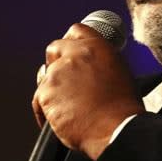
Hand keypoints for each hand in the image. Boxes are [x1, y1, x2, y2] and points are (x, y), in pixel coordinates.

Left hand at [32, 23, 143, 159]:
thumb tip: (89, 68)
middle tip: (64, 82)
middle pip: (54, 50)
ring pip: (45, 78)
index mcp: (96, 46)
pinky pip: (39, 101)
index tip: (68, 52)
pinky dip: (45, 111)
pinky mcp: (45, 93)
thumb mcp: (119, 73)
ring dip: (53, 91)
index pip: (76, 31)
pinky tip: (58, 121)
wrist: (116, 129)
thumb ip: (99, 63)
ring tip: (69, 109)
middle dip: (55, 63)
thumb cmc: (123, 109)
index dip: (70, 43)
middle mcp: (75, 54)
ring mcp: (57, 73)